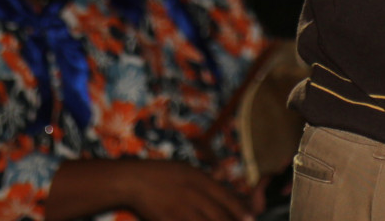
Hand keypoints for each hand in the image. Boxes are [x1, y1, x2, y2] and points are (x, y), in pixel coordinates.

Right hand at [121, 160, 251, 220]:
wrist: (134, 181)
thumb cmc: (162, 173)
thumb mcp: (187, 169)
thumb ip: (206, 178)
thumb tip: (225, 182)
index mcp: (198, 179)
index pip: (225, 198)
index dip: (240, 211)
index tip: (251, 219)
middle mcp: (192, 195)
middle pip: (218, 215)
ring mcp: (179, 210)